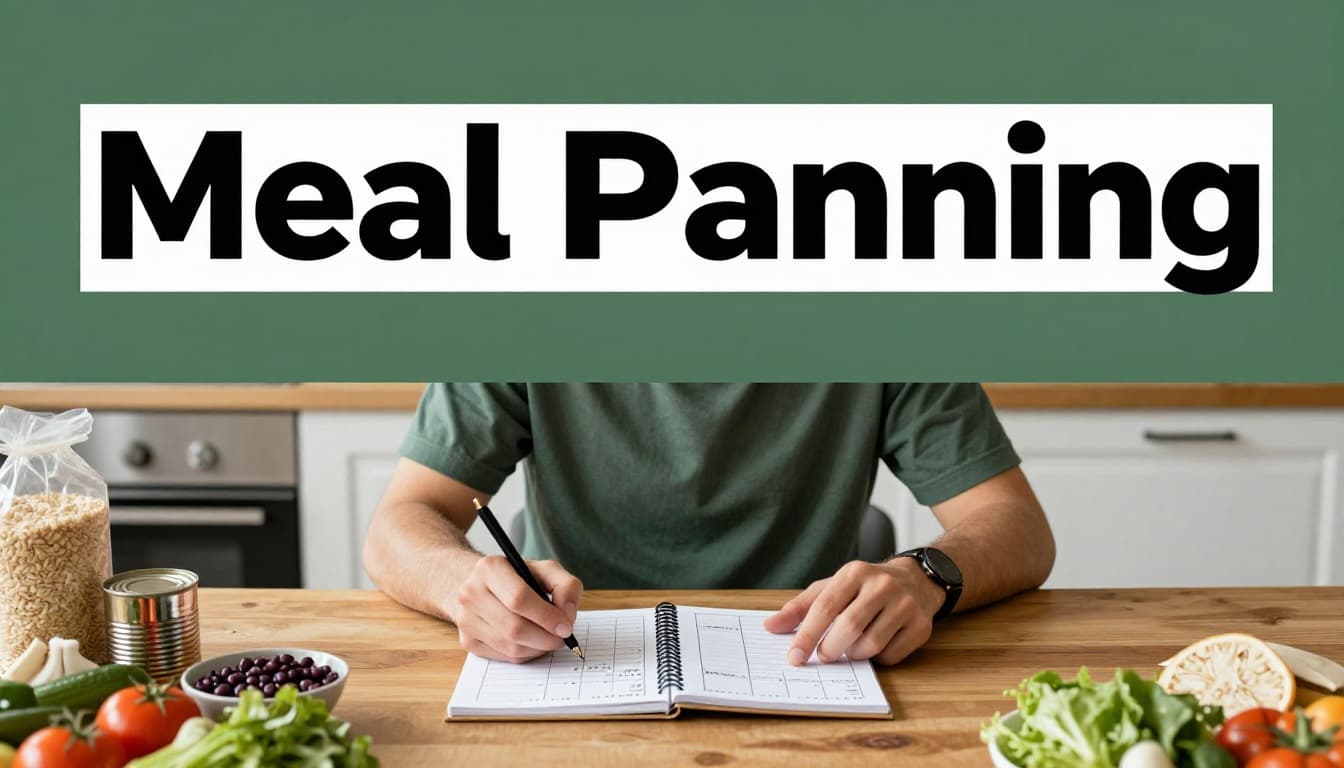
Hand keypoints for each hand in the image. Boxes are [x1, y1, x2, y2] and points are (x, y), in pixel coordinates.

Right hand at [450, 555, 583, 663]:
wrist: (481, 586)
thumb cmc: (518, 578)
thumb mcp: (545, 570)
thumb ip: (565, 585)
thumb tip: (567, 615)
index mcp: (490, 568)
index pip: (519, 598)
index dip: (546, 616)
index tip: (565, 626)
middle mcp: (471, 592)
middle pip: (514, 627)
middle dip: (545, 638)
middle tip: (561, 638)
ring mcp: (465, 618)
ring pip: (510, 646)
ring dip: (537, 648)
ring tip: (548, 639)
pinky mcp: (467, 640)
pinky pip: (503, 656)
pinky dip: (525, 654)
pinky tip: (532, 642)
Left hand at [763, 559, 945, 665]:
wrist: (916, 581)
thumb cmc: (865, 588)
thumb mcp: (832, 587)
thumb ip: (800, 607)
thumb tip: (769, 626)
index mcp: (855, 573)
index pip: (825, 607)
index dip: (806, 635)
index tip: (794, 657)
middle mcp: (882, 586)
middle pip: (849, 627)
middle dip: (829, 649)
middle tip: (824, 656)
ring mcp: (905, 605)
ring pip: (870, 644)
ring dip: (854, 655)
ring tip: (851, 647)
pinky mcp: (920, 626)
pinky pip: (891, 655)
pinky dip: (877, 659)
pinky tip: (876, 646)